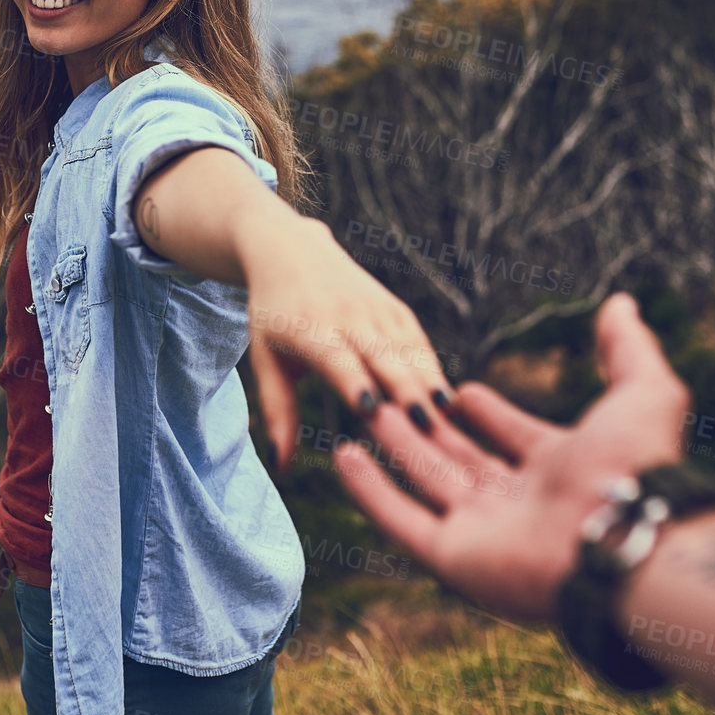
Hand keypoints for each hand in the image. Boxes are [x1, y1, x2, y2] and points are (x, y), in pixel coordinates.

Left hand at [244, 217, 454, 471]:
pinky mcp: (394, 307)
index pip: (336, 357)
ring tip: (450, 421)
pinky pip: (417, 341)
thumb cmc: (272, 314)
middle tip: (428, 430)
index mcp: (308, 327)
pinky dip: (434, 368)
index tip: (372, 411)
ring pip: (407, 350)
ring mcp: (374, 308)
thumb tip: (282, 464)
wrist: (291, 249)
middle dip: (405, 391)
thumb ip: (276, 409)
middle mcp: (345, 315)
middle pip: (381, 356)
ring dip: (429, 383)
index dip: (355, 381)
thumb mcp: (265, 357)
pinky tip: (450, 400)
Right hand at [332, 293, 689, 620]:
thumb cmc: (638, 469)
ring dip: (395, 448)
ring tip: (363, 411)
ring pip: (426, 482)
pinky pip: (402, 520)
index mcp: (559, 469)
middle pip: (461, 458)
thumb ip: (628, 349)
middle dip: (428, 425)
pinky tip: (345, 456)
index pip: (512, 436)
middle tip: (394, 392)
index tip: (461, 390)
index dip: (488, 414)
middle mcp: (518, 503)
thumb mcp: (643, 392)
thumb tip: (623, 302)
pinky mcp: (454, 557)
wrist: (628, 540)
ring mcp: (484, 532)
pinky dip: (371, 491)